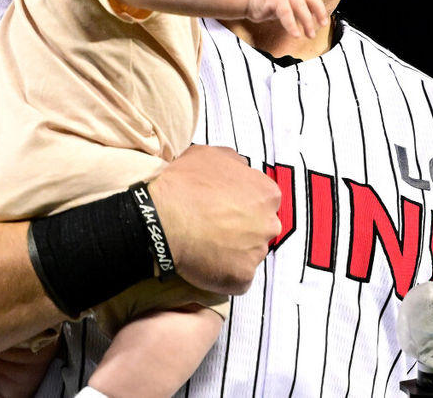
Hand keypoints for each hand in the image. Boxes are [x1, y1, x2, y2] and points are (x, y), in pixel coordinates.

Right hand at [147, 146, 280, 294]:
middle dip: (243, 228)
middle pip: (260, 228)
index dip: (243, 204)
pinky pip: (238, 277)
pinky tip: (205, 263)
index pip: (264, 201)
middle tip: (215, 227)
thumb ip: (236, 163)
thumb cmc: (186, 184)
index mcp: (267, 194)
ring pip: (250, 253)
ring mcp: (257, 253)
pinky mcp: (242, 278)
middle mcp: (269, 224)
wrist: (162, 219)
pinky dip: (224, 273)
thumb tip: (242, 171)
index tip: (224, 207)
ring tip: (207, 246)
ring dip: (234, 251)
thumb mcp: (211, 155)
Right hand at [246, 0, 328, 37]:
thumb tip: (313, 18)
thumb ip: (299, 6)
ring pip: (300, 7)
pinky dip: (291, 25)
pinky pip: (286, 13)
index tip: (323, 21)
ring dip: (307, 22)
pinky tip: (295, 34)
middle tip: (322, 26)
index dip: (320, 8)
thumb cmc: (268, 0)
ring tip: (310, 35)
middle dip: (319, 13)